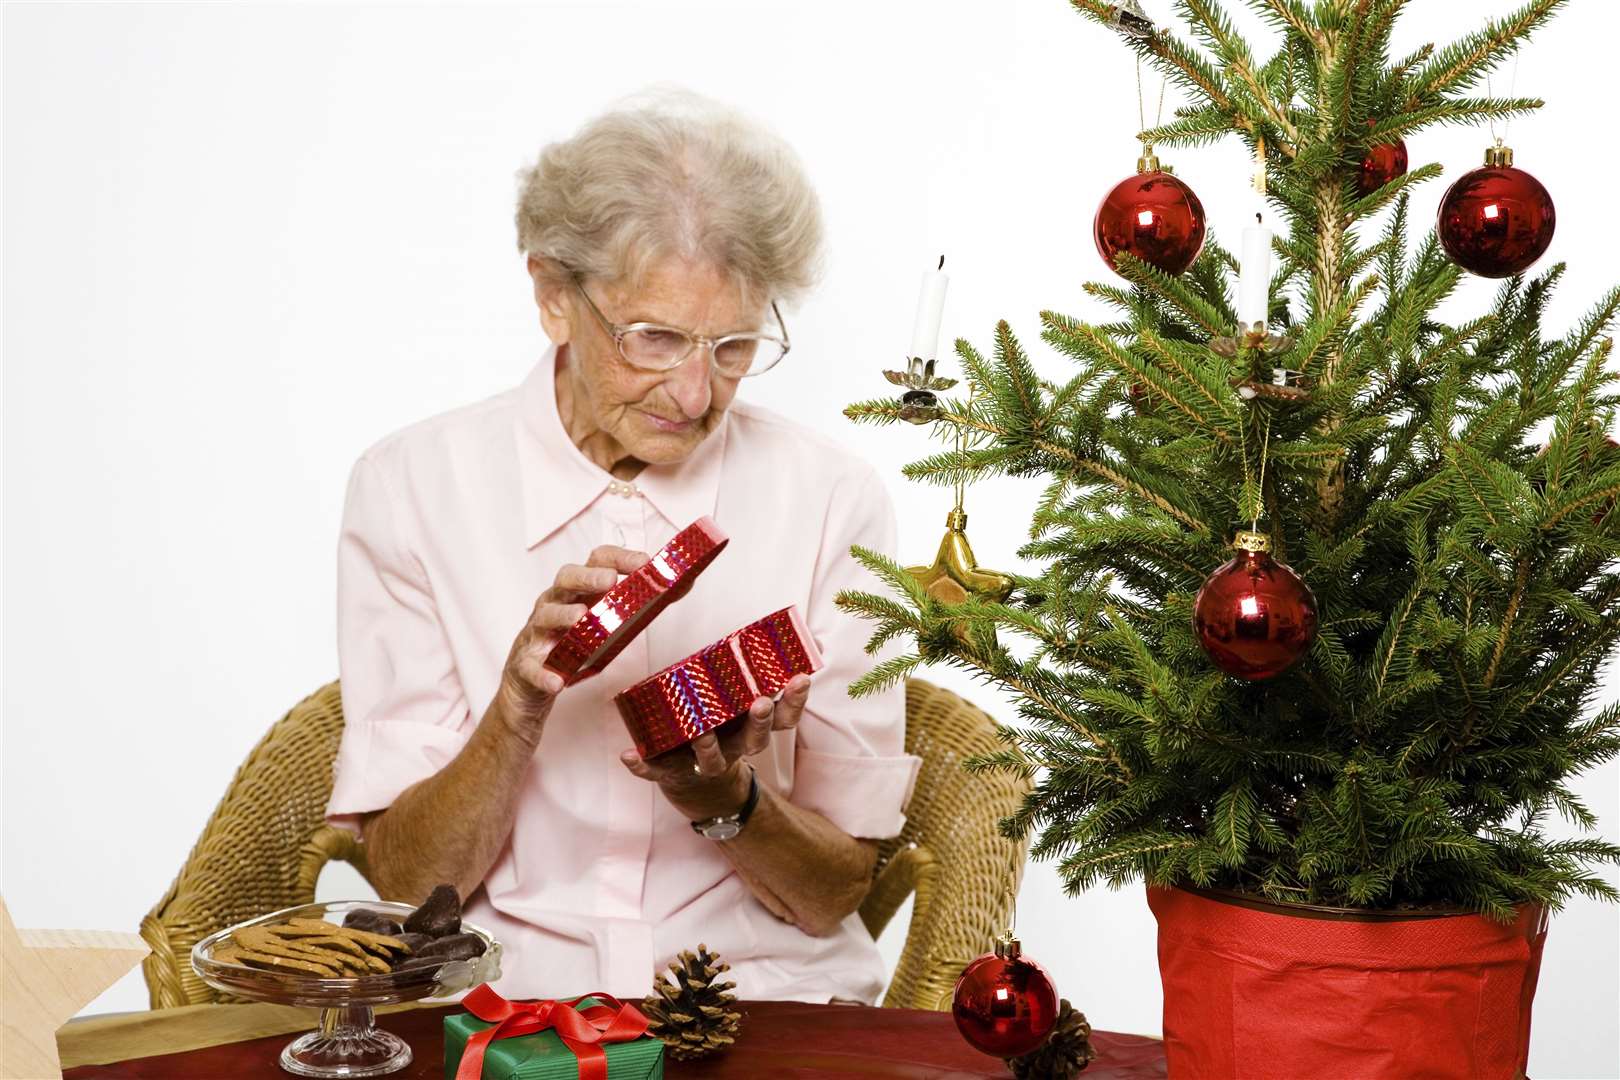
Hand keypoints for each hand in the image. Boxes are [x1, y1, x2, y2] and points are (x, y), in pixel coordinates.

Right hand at [495, 544, 649, 737]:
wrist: (531, 686)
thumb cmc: (573, 646)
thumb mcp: (607, 623)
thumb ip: (641, 604)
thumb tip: (684, 583)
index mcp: (579, 591)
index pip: (596, 561)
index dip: (618, 558)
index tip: (644, 562)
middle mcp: (555, 604)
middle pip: (565, 579)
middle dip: (586, 577)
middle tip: (608, 581)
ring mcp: (537, 633)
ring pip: (545, 617)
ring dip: (562, 616)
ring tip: (580, 619)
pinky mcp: (526, 665)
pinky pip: (532, 667)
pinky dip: (543, 673)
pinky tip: (557, 681)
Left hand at [620, 674, 812, 819]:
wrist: (701, 787)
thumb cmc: (724, 730)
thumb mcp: (746, 705)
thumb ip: (767, 673)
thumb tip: (812, 641)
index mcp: (752, 727)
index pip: (783, 717)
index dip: (793, 700)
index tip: (800, 679)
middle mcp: (734, 748)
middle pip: (755, 739)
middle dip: (759, 722)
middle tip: (760, 704)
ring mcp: (704, 763)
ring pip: (712, 760)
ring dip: (708, 748)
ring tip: (702, 734)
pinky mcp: (671, 772)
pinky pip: (656, 770)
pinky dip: (642, 765)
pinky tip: (629, 755)